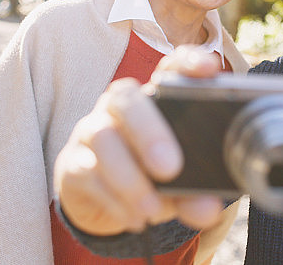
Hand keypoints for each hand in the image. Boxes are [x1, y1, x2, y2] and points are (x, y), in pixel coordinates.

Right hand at [53, 46, 225, 235]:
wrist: (102, 201)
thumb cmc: (149, 175)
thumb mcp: (179, 184)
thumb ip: (195, 192)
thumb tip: (209, 209)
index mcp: (155, 98)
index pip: (169, 67)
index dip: (188, 62)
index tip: (209, 69)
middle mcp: (120, 106)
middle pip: (127, 99)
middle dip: (149, 131)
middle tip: (170, 168)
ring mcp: (92, 130)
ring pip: (101, 137)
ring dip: (128, 176)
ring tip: (153, 208)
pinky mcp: (73, 163)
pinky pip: (87, 173)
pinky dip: (113, 199)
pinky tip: (134, 218)